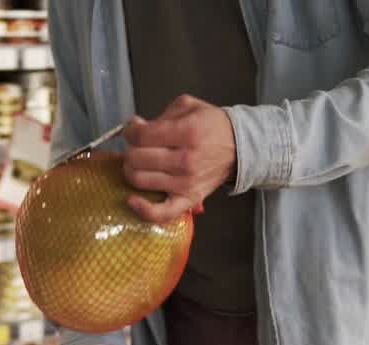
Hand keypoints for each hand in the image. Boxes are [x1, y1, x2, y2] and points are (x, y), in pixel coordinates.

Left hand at [122, 94, 236, 223]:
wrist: (239, 147)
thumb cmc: (211, 126)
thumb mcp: (188, 107)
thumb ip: (159, 115)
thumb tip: (134, 126)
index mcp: (187, 132)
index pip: (141, 136)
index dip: (130, 131)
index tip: (132, 129)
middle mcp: (186, 159)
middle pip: (137, 158)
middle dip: (130, 150)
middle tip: (136, 146)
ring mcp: (187, 182)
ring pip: (140, 180)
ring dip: (131, 171)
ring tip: (138, 164)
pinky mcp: (189, 200)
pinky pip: (161, 213)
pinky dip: (142, 210)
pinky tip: (132, 200)